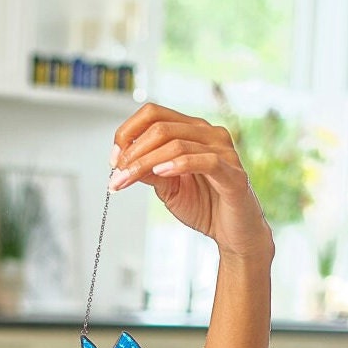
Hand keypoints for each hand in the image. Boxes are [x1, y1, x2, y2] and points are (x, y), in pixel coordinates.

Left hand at [109, 105, 273, 263]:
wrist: (233, 233)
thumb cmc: (205, 206)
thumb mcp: (168, 188)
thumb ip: (149, 171)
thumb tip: (122, 162)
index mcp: (192, 131)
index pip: (154, 114)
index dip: (128, 132)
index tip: (114, 159)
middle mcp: (209, 134)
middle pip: (161, 127)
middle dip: (133, 151)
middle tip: (117, 174)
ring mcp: (223, 150)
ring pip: (177, 143)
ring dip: (146, 162)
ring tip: (128, 179)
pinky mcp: (232, 172)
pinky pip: (204, 160)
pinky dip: (178, 164)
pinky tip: (161, 173)